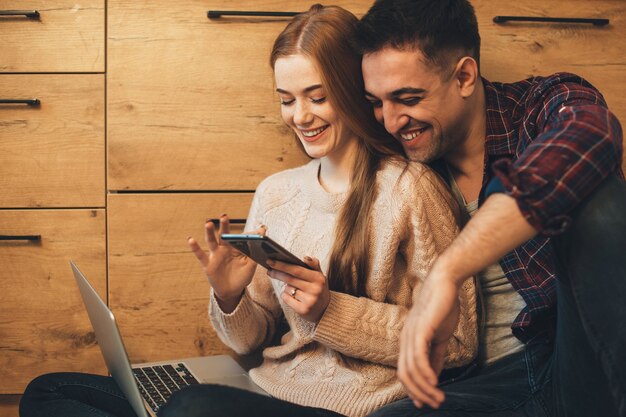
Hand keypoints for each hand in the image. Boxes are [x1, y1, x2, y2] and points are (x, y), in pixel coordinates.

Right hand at [187, 215, 262, 311]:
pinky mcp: (208, 264)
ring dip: (209, 232)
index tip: (261, 228)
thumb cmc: (242, 277)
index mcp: (236, 248)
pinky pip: (200, 255)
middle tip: (224, 216)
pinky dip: (195, 247)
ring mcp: (215, 255)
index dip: (249, 233)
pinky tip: (190, 239)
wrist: (231, 291)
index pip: (241, 237)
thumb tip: (261, 244)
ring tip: (208, 223)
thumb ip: (254, 256)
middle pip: (224, 235)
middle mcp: (225, 249)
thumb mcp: (250, 268)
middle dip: (224, 225)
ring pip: (211, 241)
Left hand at [267, 257, 329, 322]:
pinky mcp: (303, 310)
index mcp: (319, 278)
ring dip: (286, 287)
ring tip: (293, 288)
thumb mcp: (320, 276)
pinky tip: (293, 296)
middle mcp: (315, 289)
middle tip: (269, 270)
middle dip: (277, 273)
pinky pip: (286, 299)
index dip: (283, 265)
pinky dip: (286, 296)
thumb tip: (305, 258)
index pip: (297, 270)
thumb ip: (314, 265)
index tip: (271, 261)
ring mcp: (310, 301)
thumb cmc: (319, 289)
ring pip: (288, 289)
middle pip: (290, 279)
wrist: (326, 311)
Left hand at [398, 263, 460, 408]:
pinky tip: (435, 383)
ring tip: (439, 398)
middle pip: (405, 375)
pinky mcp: (420, 329)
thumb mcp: (439, 337)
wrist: (446, 283)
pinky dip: (425, 373)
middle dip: (419, 393)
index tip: (425, 403)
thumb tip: (435, 375)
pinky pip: (418, 357)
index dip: (413, 389)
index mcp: (408, 341)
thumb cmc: (442, 307)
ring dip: (425, 388)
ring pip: (411, 369)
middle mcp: (405, 339)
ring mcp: (411, 334)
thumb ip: (436, 355)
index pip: (405, 371)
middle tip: (435, 404)